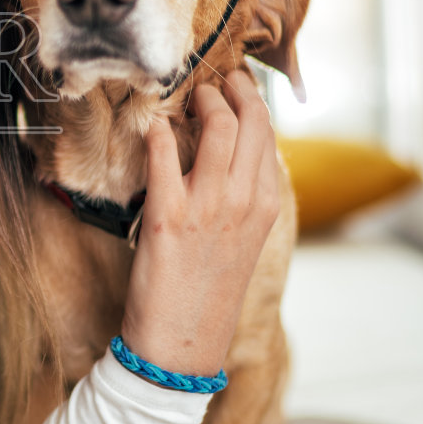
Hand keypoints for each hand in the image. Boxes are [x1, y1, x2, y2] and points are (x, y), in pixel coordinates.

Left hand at [120, 71, 280, 378]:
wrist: (181, 343)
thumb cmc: (207, 290)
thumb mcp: (242, 240)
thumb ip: (243, 197)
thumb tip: (233, 154)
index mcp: (266, 205)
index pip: (268, 133)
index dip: (251, 100)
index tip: (236, 85)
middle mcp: (244, 201)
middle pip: (248, 120)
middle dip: (230, 89)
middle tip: (211, 81)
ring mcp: (208, 207)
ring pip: (216, 127)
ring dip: (199, 101)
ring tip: (186, 97)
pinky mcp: (168, 216)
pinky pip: (164, 154)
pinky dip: (159, 132)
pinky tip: (154, 127)